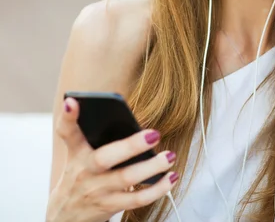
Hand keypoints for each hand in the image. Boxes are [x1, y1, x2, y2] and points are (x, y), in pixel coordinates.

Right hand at [46, 98, 177, 221]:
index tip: (72, 101)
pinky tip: (171, 177)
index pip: (68, 133)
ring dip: (152, 167)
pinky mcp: (110, 206)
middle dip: (130, 146)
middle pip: (104, 157)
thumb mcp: (81, 157)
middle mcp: (84, 171)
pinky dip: (158, 188)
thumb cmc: (83, 176)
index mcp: (77, 153)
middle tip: (154, 134)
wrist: (66, 217)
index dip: (68, 118)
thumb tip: (133, 121)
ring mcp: (97, 191)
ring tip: (170, 156)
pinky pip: (137, 199)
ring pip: (126, 178)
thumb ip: (100, 139)